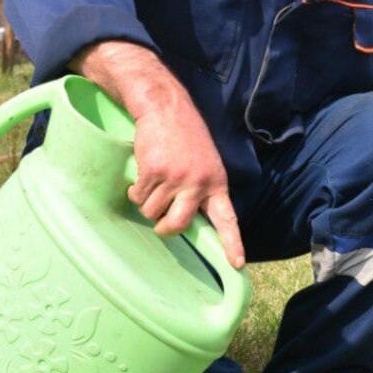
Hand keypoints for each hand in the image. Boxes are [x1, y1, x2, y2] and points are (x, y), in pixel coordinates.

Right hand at [128, 102, 244, 267]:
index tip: (237, 264)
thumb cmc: (186, 137)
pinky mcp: (153, 171)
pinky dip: (136, 190)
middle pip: (179, 224)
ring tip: (154, 182)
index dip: (232, 243)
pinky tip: (143, 174)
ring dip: (147, 203)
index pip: (227, 218)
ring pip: (152, 212)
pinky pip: (139, 196)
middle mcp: (197, 183)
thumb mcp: (206, 163)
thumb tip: (188, 219)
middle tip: (162, 224)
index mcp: (216, 183)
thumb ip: (202, 189)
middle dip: (166, 229)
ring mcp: (174, 178)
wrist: (166, 108)